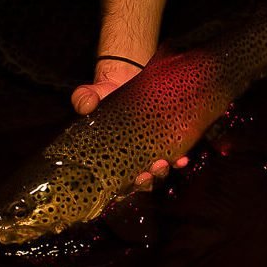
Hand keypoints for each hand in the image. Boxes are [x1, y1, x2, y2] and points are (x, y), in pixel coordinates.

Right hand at [70, 58, 187, 190]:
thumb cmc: (106, 92)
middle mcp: (133, 158)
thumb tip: (86, 105)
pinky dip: (180, 160)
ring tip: (162, 164)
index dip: (120, 190)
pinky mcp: (169, 139)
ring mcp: (152, 150)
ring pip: (159, 172)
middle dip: (144, 183)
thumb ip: (84, 99)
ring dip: (161, 172)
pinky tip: (182, 158)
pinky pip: (177, 154)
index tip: (122, 185)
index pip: (115, 183)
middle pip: (140, 182)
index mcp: (112, 157)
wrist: (130, 76)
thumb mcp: (92, 94)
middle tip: (144, 175)